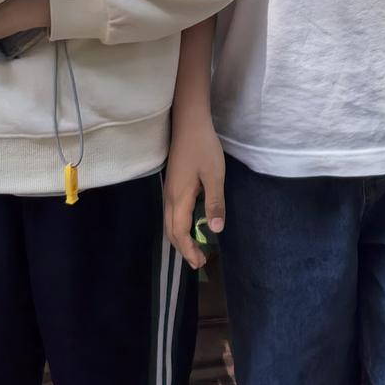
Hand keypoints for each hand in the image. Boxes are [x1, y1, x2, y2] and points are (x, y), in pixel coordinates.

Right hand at [163, 110, 224, 268]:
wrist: (189, 122)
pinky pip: (171, 213)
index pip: (179, 232)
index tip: (200, 263)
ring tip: (194, 247)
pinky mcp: (172, 183)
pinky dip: (179, 226)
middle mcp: (170, 197)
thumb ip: (214, 203)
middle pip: (170, 231)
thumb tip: (215, 231)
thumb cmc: (203, 147)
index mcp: (180, 198)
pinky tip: (190, 224)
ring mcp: (169, 190)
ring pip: (169, 222)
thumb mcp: (214, 175)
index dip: (188, 250)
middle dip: (183, 248)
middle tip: (199, 261)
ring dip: (180, 238)